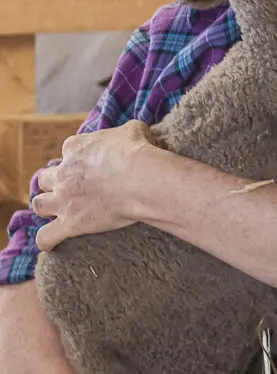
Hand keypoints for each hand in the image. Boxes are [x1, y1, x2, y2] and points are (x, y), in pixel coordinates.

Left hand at [33, 121, 155, 250]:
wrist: (140, 179)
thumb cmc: (137, 153)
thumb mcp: (134, 131)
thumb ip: (128, 131)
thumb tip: (134, 134)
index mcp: (76, 148)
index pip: (68, 150)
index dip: (77, 158)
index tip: (89, 164)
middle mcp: (63, 173)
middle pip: (45, 178)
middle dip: (53, 183)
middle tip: (69, 188)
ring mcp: (64, 199)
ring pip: (39, 205)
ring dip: (45, 207)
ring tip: (56, 211)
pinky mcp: (70, 222)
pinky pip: (47, 236)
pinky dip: (46, 240)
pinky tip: (50, 243)